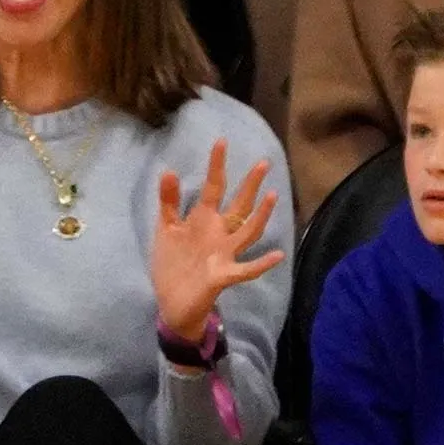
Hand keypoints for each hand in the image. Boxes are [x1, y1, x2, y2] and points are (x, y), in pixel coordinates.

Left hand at [152, 138, 284, 341]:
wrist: (172, 303)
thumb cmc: (172, 264)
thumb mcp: (165, 230)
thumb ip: (168, 202)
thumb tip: (168, 169)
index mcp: (203, 220)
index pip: (214, 188)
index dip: (217, 166)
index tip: (221, 141)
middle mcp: (219, 234)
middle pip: (239, 205)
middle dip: (249, 185)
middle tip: (263, 162)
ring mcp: (224, 254)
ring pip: (248, 232)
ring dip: (260, 216)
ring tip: (272, 196)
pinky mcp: (223, 276)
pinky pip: (246, 269)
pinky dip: (261, 264)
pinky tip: (277, 255)